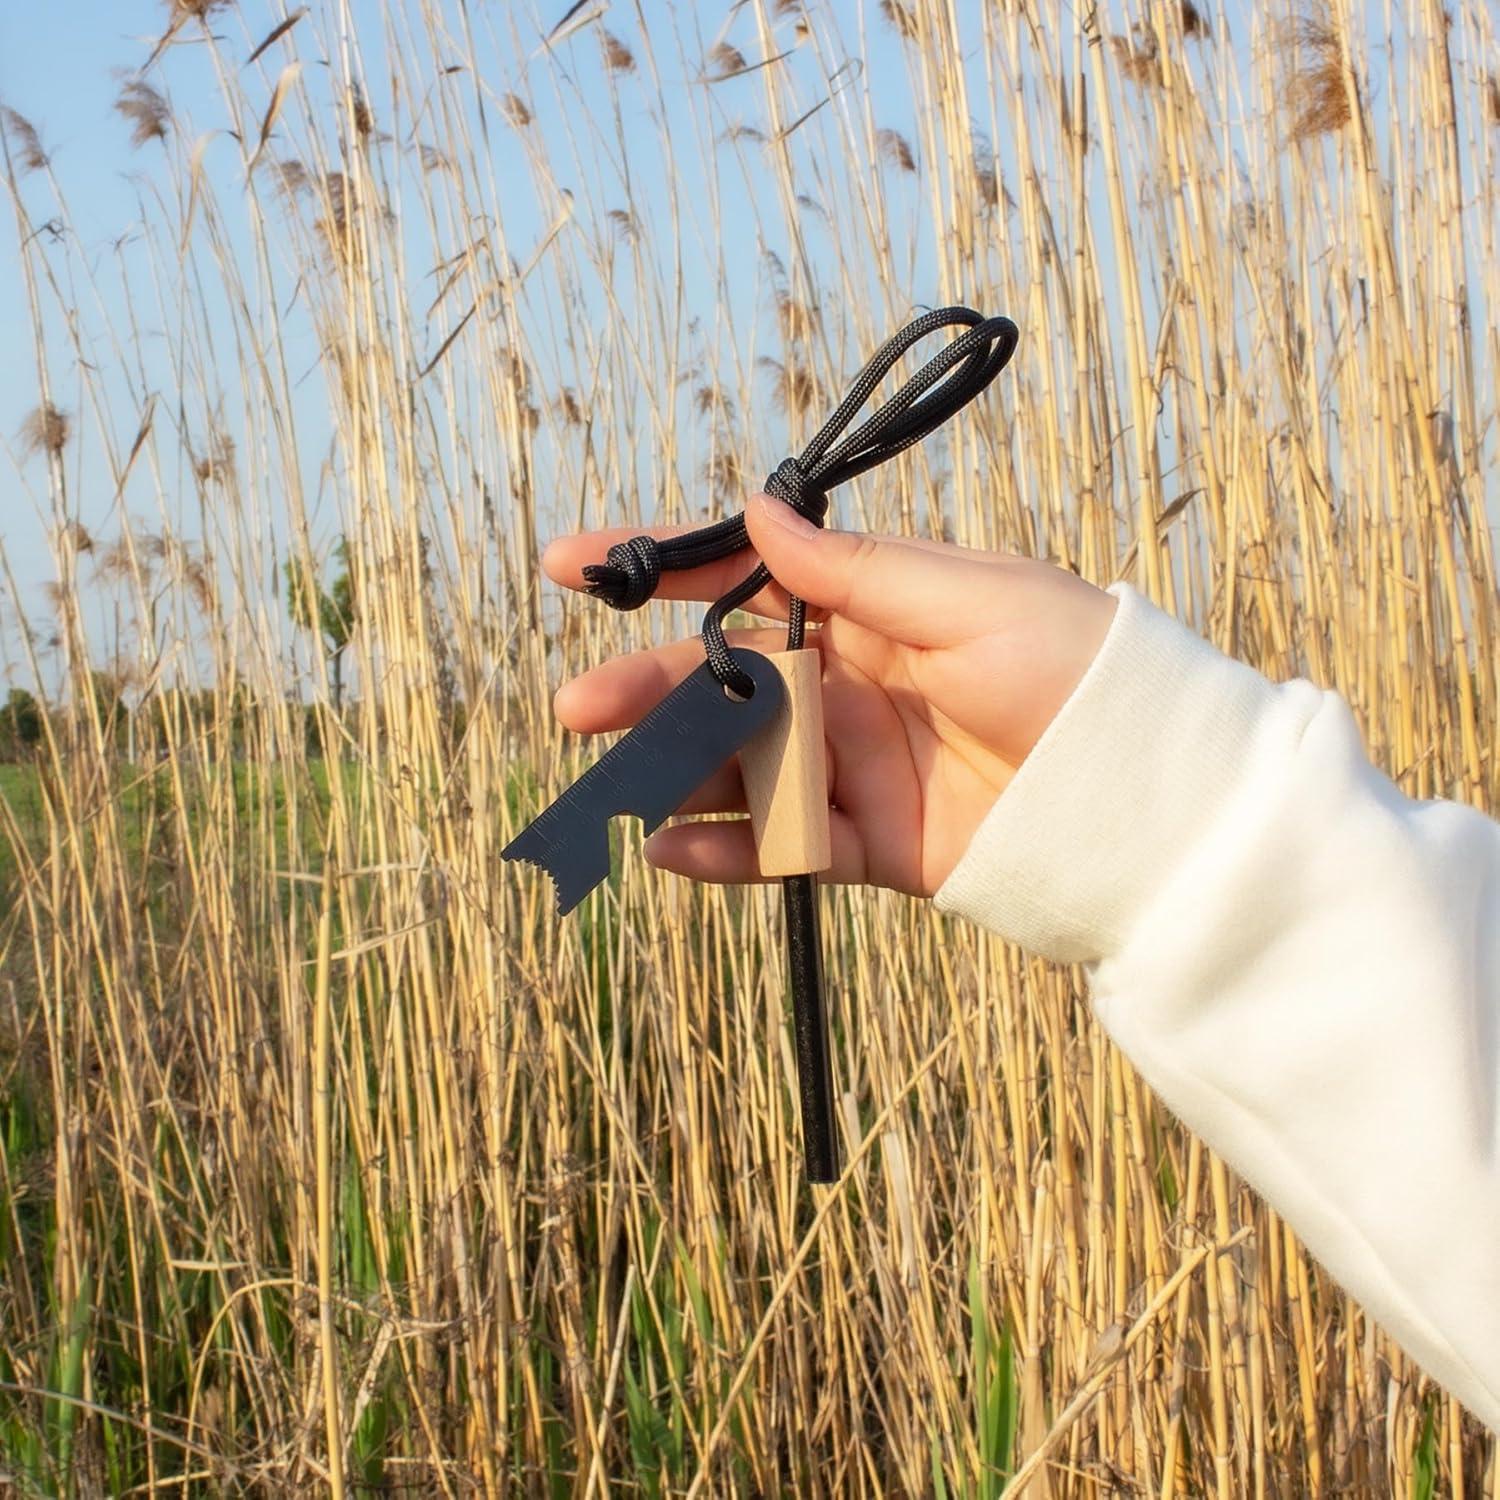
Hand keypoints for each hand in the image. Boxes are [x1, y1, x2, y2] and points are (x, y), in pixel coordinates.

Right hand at [541, 495, 1116, 896]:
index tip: (571, 566)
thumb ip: (858, 571)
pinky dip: (725, 853)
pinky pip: (780, 848)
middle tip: (580, 709)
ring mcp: (850, 767)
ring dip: (669, 775)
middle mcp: (846, 685)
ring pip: (738, 768)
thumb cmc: (1074, 670)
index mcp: (867, 612)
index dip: (656, 570)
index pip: (743, 582)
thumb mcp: (971, 598)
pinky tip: (672, 849)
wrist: (1146, 795)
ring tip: (610, 788)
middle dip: (645, 691)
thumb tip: (763, 516)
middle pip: (721, 685)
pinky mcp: (866, 845)